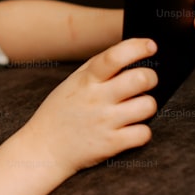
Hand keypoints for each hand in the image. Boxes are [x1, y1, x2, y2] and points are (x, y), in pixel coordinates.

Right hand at [17, 37, 158, 175]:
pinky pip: (144, 133)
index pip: (115, 56)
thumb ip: (98, 68)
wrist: (44, 148)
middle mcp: (97, 99)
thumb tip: (131, 53)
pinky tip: (131, 129)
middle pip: (141, 79)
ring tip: (136, 108)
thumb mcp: (73, 82)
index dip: (138, 47)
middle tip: (146, 82)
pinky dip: (142, 131)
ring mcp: (105, 122)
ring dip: (147, 105)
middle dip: (150, 78)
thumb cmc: (61, 112)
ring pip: (148, 106)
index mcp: (87, 80)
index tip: (151, 46)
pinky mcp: (111, 144)